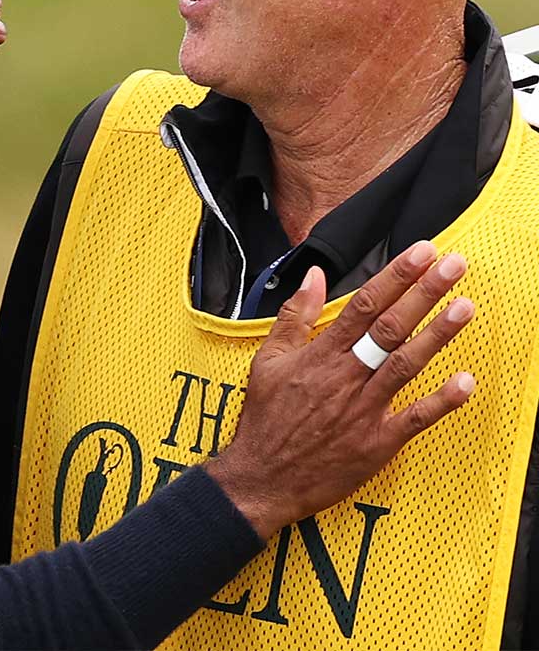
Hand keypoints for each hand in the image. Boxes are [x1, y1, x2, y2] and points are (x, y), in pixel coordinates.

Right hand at [206, 241, 475, 539]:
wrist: (263, 477)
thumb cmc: (266, 419)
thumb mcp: (267, 361)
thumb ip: (294, 317)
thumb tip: (312, 276)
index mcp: (320, 356)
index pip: (363, 306)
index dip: (395, 277)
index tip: (420, 253)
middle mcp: (345, 378)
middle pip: (390, 328)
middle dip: (424, 293)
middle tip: (453, 265)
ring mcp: (363, 410)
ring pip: (406, 364)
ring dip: (437, 334)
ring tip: (465, 306)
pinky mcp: (377, 442)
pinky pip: (415, 419)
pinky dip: (442, 401)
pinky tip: (466, 381)